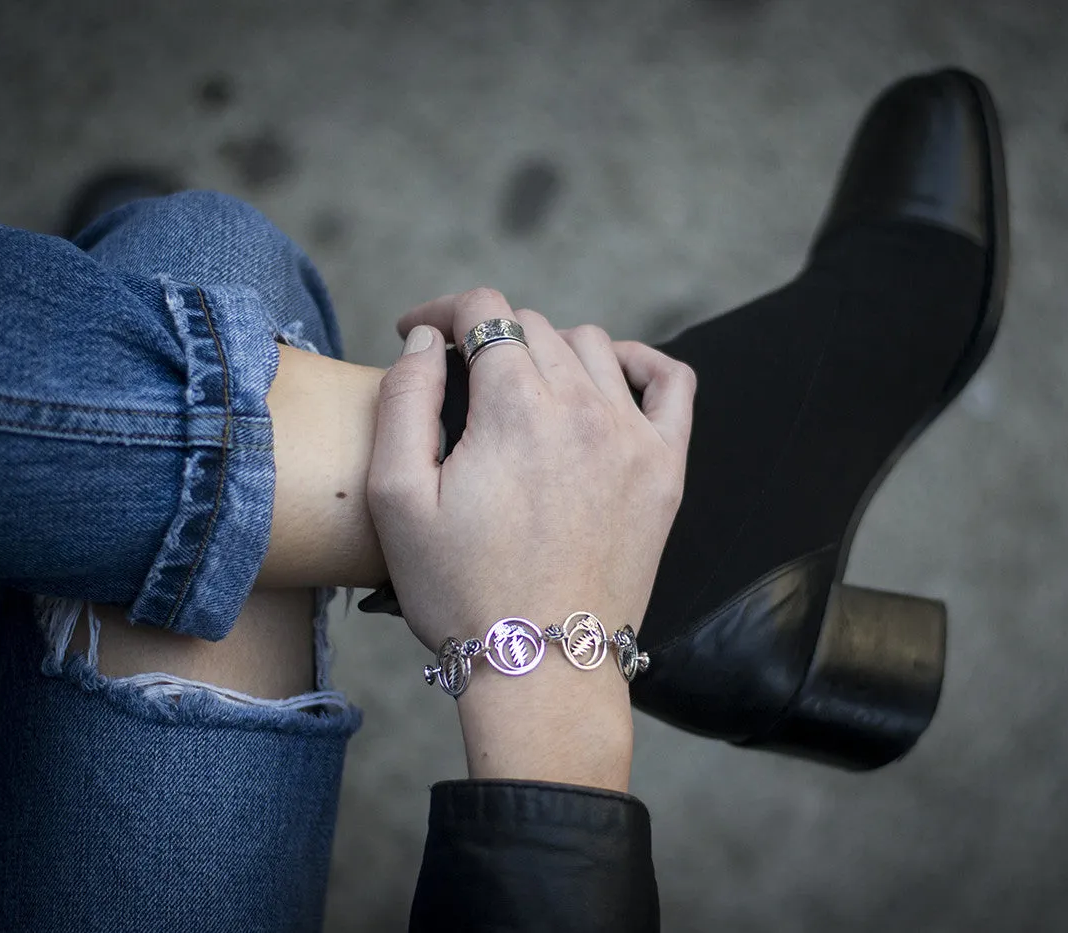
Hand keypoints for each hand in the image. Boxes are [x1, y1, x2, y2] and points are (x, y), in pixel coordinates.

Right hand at [367, 287, 694, 788]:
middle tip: (460, 380)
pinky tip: (609, 379)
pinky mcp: (666, 470)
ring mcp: (633, 436)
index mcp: (515, 407)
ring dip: (549, 352)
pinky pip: (671, 383)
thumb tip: (425, 340)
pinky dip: (640, 364)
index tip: (417, 335)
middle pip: (534, 327)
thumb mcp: (396, 499)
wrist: (541, 666)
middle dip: (488, 337)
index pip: (484, 311)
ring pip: (591, 347)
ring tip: (521, 390)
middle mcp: (583, 408)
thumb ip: (404, 400)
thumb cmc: (461, 591)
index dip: (441, 311)